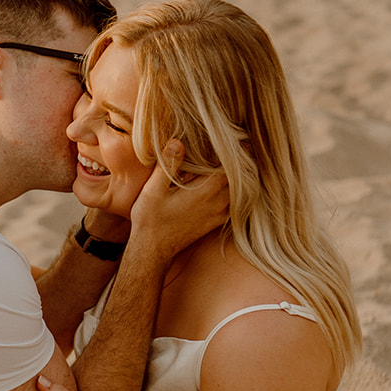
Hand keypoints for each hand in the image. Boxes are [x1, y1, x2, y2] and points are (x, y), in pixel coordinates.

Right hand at [129, 141, 229, 263]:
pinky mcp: (215, 222)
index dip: (237, 153)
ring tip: (233, 163)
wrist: (152, 250)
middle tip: (238, 146)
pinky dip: (234, 192)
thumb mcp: (153, 190)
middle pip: (240, 179)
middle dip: (240, 163)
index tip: (239, 139)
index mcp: (206, 192)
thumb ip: (168, 165)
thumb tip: (178, 142)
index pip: (232, 168)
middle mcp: (217, 203)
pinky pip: (233, 204)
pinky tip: (225, 184)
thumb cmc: (150, 219)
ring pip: (239, 192)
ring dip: (238, 178)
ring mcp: (218, 215)